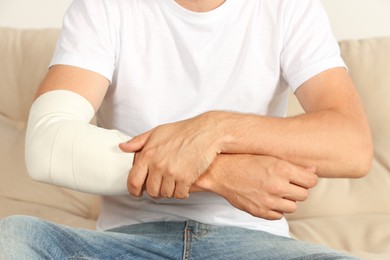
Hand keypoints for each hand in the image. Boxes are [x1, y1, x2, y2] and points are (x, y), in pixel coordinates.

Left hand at [120, 113, 222, 198]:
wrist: (206, 133)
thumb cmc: (183, 131)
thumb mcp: (157, 132)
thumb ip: (138, 141)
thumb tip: (122, 147)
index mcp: (147, 155)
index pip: (133, 181)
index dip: (134, 191)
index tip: (137, 193)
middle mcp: (157, 165)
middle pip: (151, 191)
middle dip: (155, 192)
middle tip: (161, 187)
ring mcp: (172, 173)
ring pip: (165, 194)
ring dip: (169, 192)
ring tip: (173, 185)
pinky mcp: (186, 179)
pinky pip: (179, 194)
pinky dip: (181, 193)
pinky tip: (184, 186)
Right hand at [191, 154, 317, 219]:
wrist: (221, 172)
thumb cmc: (245, 161)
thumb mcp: (270, 157)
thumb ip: (293, 166)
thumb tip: (313, 171)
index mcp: (282, 169)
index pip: (311, 181)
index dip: (308, 179)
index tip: (301, 178)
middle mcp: (277, 186)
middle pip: (304, 195)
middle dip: (297, 189)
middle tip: (286, 183)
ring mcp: (268, 201)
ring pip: (292, 207)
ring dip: (287, 200)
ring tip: (275, 191)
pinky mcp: (260, 212)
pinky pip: (278, 215)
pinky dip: (275, 208)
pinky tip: (266, 198)